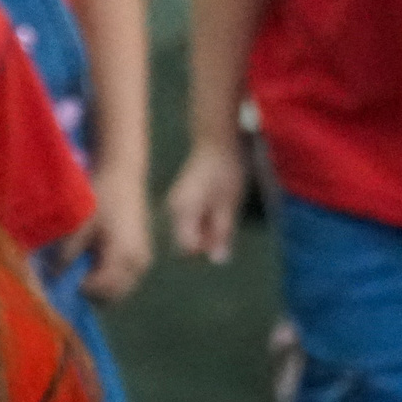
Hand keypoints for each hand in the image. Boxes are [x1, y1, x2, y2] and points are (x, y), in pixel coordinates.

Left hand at [65, 169, 154, 300]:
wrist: (123, 173)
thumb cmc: (102, 194)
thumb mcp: (80, 223)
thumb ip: (66, 253)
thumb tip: (50, 278)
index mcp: (124, 256)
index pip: (101, 291)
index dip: (79, 289)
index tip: (62, 278)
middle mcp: (138, 264)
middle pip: (112, 297)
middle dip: (90, 292)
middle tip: (71, 274)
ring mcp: (143, 261)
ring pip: (119, 290)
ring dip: (100, 286)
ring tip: (82, 265)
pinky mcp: (141, 256)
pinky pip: (124, 279)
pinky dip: (108, 277)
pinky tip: (94, 258)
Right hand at [165, 140, 246, 264]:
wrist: (217, 141)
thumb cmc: (225, 171)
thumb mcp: (229, 205)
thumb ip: (222, 234)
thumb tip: (218, 261)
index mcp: (182, 211)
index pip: (186, 249)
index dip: (205, 249)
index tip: (223, 236)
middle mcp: (173, 210)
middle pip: (185, 243)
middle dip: (205, 242)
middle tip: (225, 223)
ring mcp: (175, 204)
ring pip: (188, 232)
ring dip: (206, 231)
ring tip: (223, 211)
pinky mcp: (181, 200)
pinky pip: (190, 221)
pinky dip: (204, 221)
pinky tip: (217, 205)